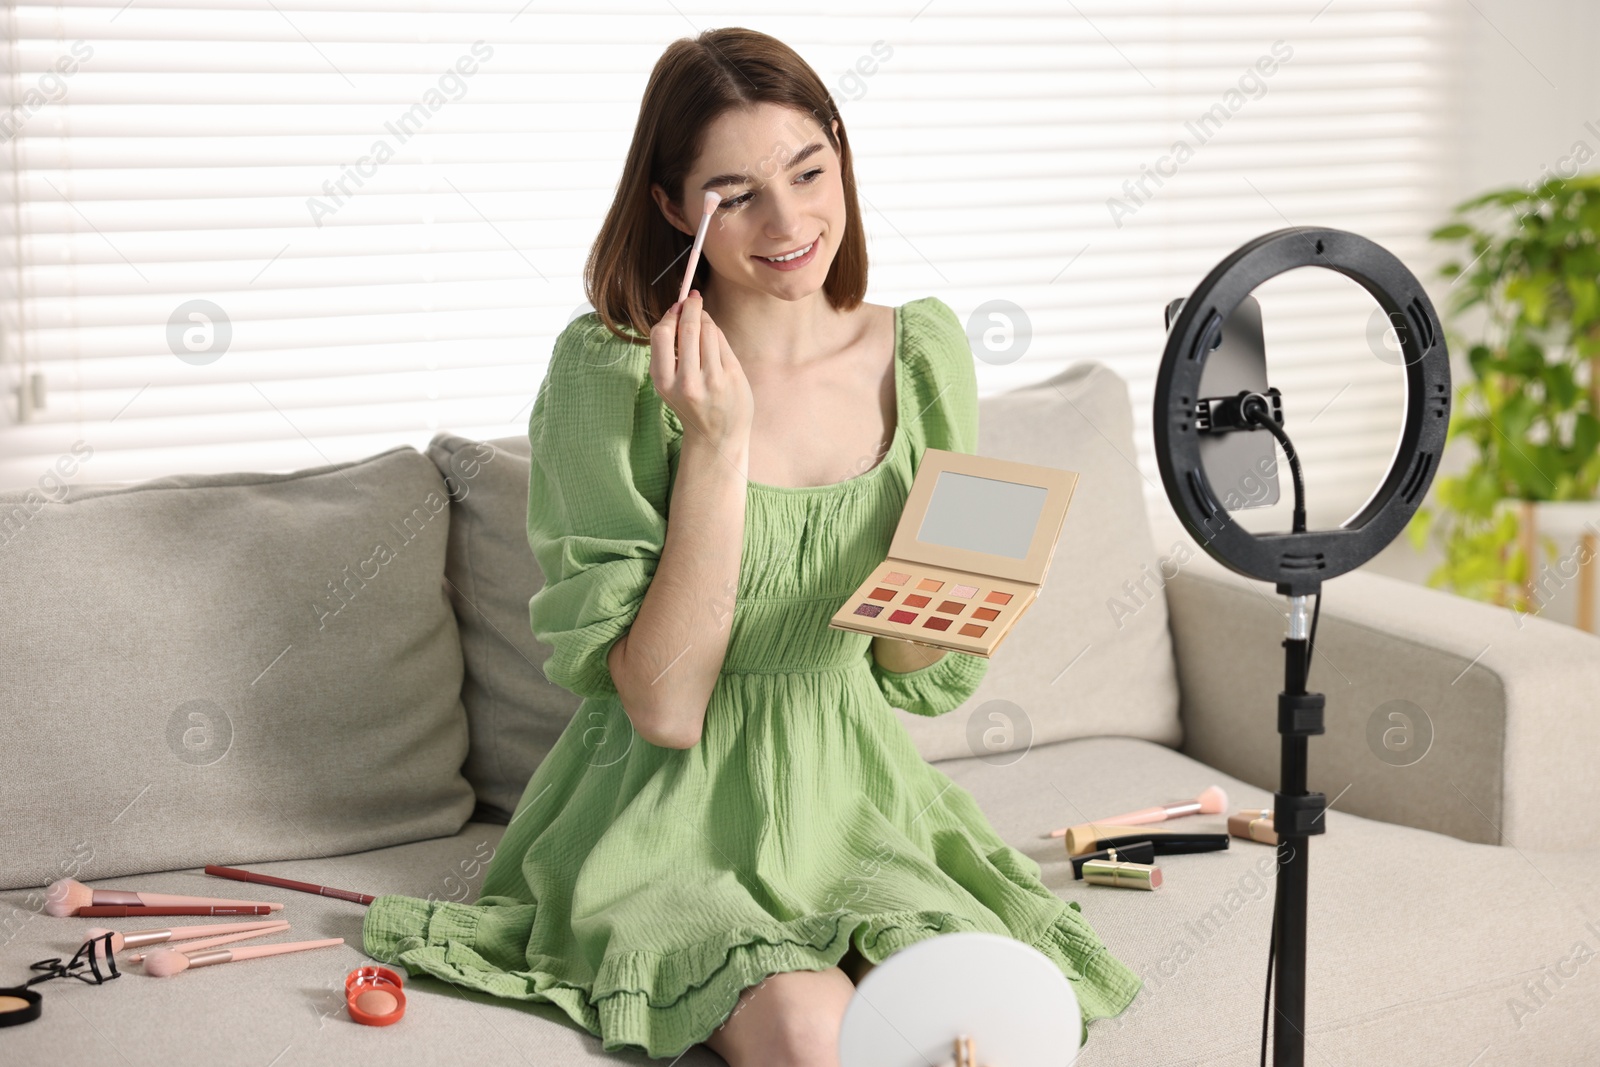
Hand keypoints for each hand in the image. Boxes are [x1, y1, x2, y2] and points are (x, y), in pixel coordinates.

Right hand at [650, 289, 753, 450]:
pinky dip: (716, 333)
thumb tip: (679, 309)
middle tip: (693, 298)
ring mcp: (712, 380)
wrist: (717, 437)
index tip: (676, 309)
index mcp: (664, 382)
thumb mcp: (670, 385)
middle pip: (687, 328)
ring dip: (705, 319)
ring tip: (703, 320)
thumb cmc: (691, 405)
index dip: (669, 316)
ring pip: (708, 330)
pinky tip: (713, 337)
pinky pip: (722, 342)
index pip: (661, 334)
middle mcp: (687, 382)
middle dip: (691, 307)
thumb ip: (670, 352)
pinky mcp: (732, 377)